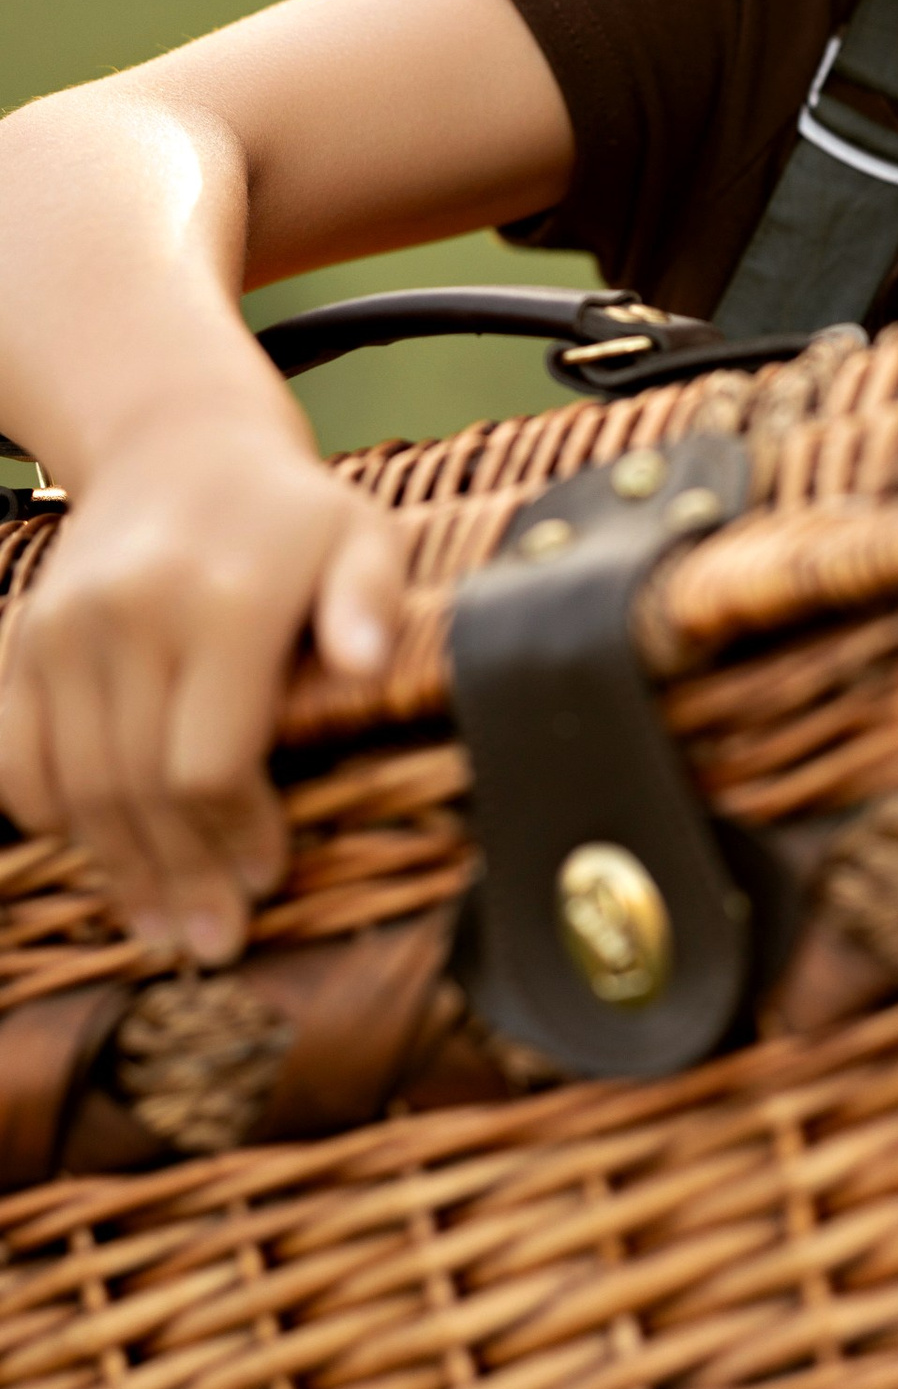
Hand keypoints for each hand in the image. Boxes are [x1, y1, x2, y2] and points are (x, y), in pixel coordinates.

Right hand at [0, 419, 402, 964]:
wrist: (179, 448)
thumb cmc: (290, 514)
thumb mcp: (361, 536)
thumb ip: (371, 600)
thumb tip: (372, 664)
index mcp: (223, 602)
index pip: (210, 760)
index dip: (235, 833)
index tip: (268, 877)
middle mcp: (128, 615)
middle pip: (139, 787)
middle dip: (179, 875)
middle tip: (210, 941)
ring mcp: (62, 629)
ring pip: (77, 786)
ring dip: (118, 867)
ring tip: (159, 924)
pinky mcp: (22, 640)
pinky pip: (17, 756)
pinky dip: (51, 816)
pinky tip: (98, 856)